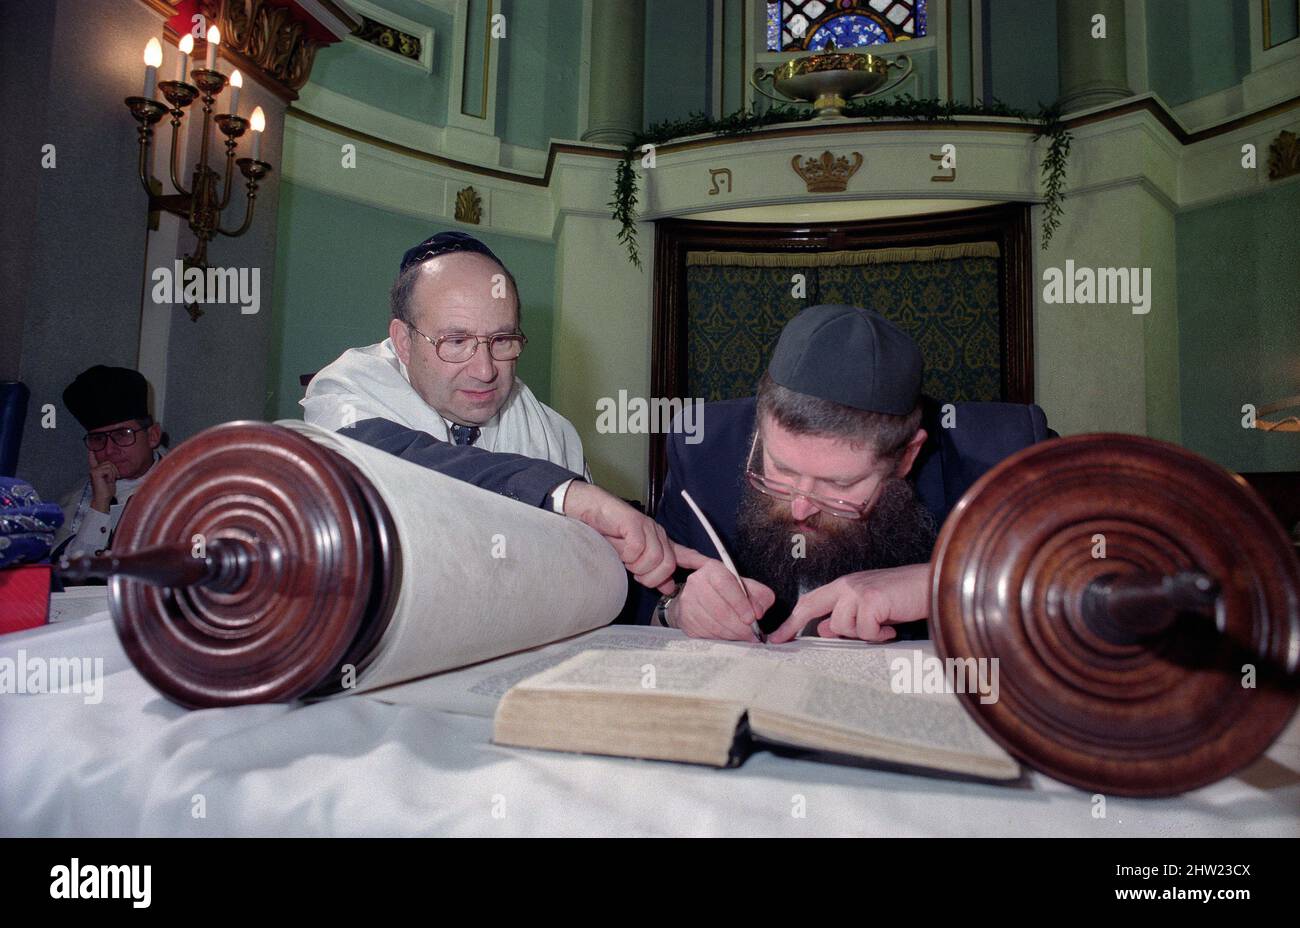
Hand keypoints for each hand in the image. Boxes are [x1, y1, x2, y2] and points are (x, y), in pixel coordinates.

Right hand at [88, 448, 117, 513]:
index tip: (91, 448)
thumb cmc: (106, 491)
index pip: (93, 459)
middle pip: (109, 462)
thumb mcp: (110, 479)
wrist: (103, 499)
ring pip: (109, 465)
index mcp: (96, 470)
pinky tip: (108, 480)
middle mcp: (94, 469)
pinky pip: (108, 469)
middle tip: (111, 479)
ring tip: (109, 480)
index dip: (92, 453)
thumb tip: (114, 468)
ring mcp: (94, 471)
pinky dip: (111, 475)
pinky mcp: (95, 473)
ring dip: (113, 473)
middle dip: (114, 470)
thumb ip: (110, 472)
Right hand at [563, 481, 699, 592]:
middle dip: (650, 576)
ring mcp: (647, 527)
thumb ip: (650, 572)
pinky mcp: (634, 523)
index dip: (698, 563)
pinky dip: (628, 556)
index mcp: (660, 542)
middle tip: (633, 571)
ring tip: (624, 558)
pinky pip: (639, 549)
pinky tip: (619, 549)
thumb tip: (668, 588)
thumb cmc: (607, 533)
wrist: (587, 510)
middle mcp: (658, 534)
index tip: (710, 569)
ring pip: (654, 559)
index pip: (686, 554)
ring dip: (636, 567)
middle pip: (667, 565)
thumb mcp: (630, 558)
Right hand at [667, 556, 774, 640]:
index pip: (725, 585)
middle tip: (752, 634)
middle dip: (740, 626)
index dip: (740, 604)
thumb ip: (760, 595)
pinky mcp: (685, 619)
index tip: (752, 618)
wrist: (699, 597)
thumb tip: (759, 612)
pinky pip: (706, 633)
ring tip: (742, 635)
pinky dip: (721, 637)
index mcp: (713, 569)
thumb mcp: (746, 586)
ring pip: (714, 625)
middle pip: (720, 610)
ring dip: (732, 634)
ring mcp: (687, 601)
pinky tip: (728, 634)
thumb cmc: (726, 590)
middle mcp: (696, 582)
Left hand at [768, 562, 930, 643]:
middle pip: (814, 609)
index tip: (778, 637)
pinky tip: (890, 626)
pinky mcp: (872, 600)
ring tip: (882, 626)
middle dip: (804, 626)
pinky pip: (864, 630)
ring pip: (841, 626)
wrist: (931, 585)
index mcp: (844, 586)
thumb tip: (823, 630)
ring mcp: (858, 591)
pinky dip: (878, 634)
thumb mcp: (869, 608)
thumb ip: (846, 616)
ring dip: (862, 633)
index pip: (810, 601)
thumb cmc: (902, 597)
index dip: (792, 620)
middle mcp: (847, 585)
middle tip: (792, 639)